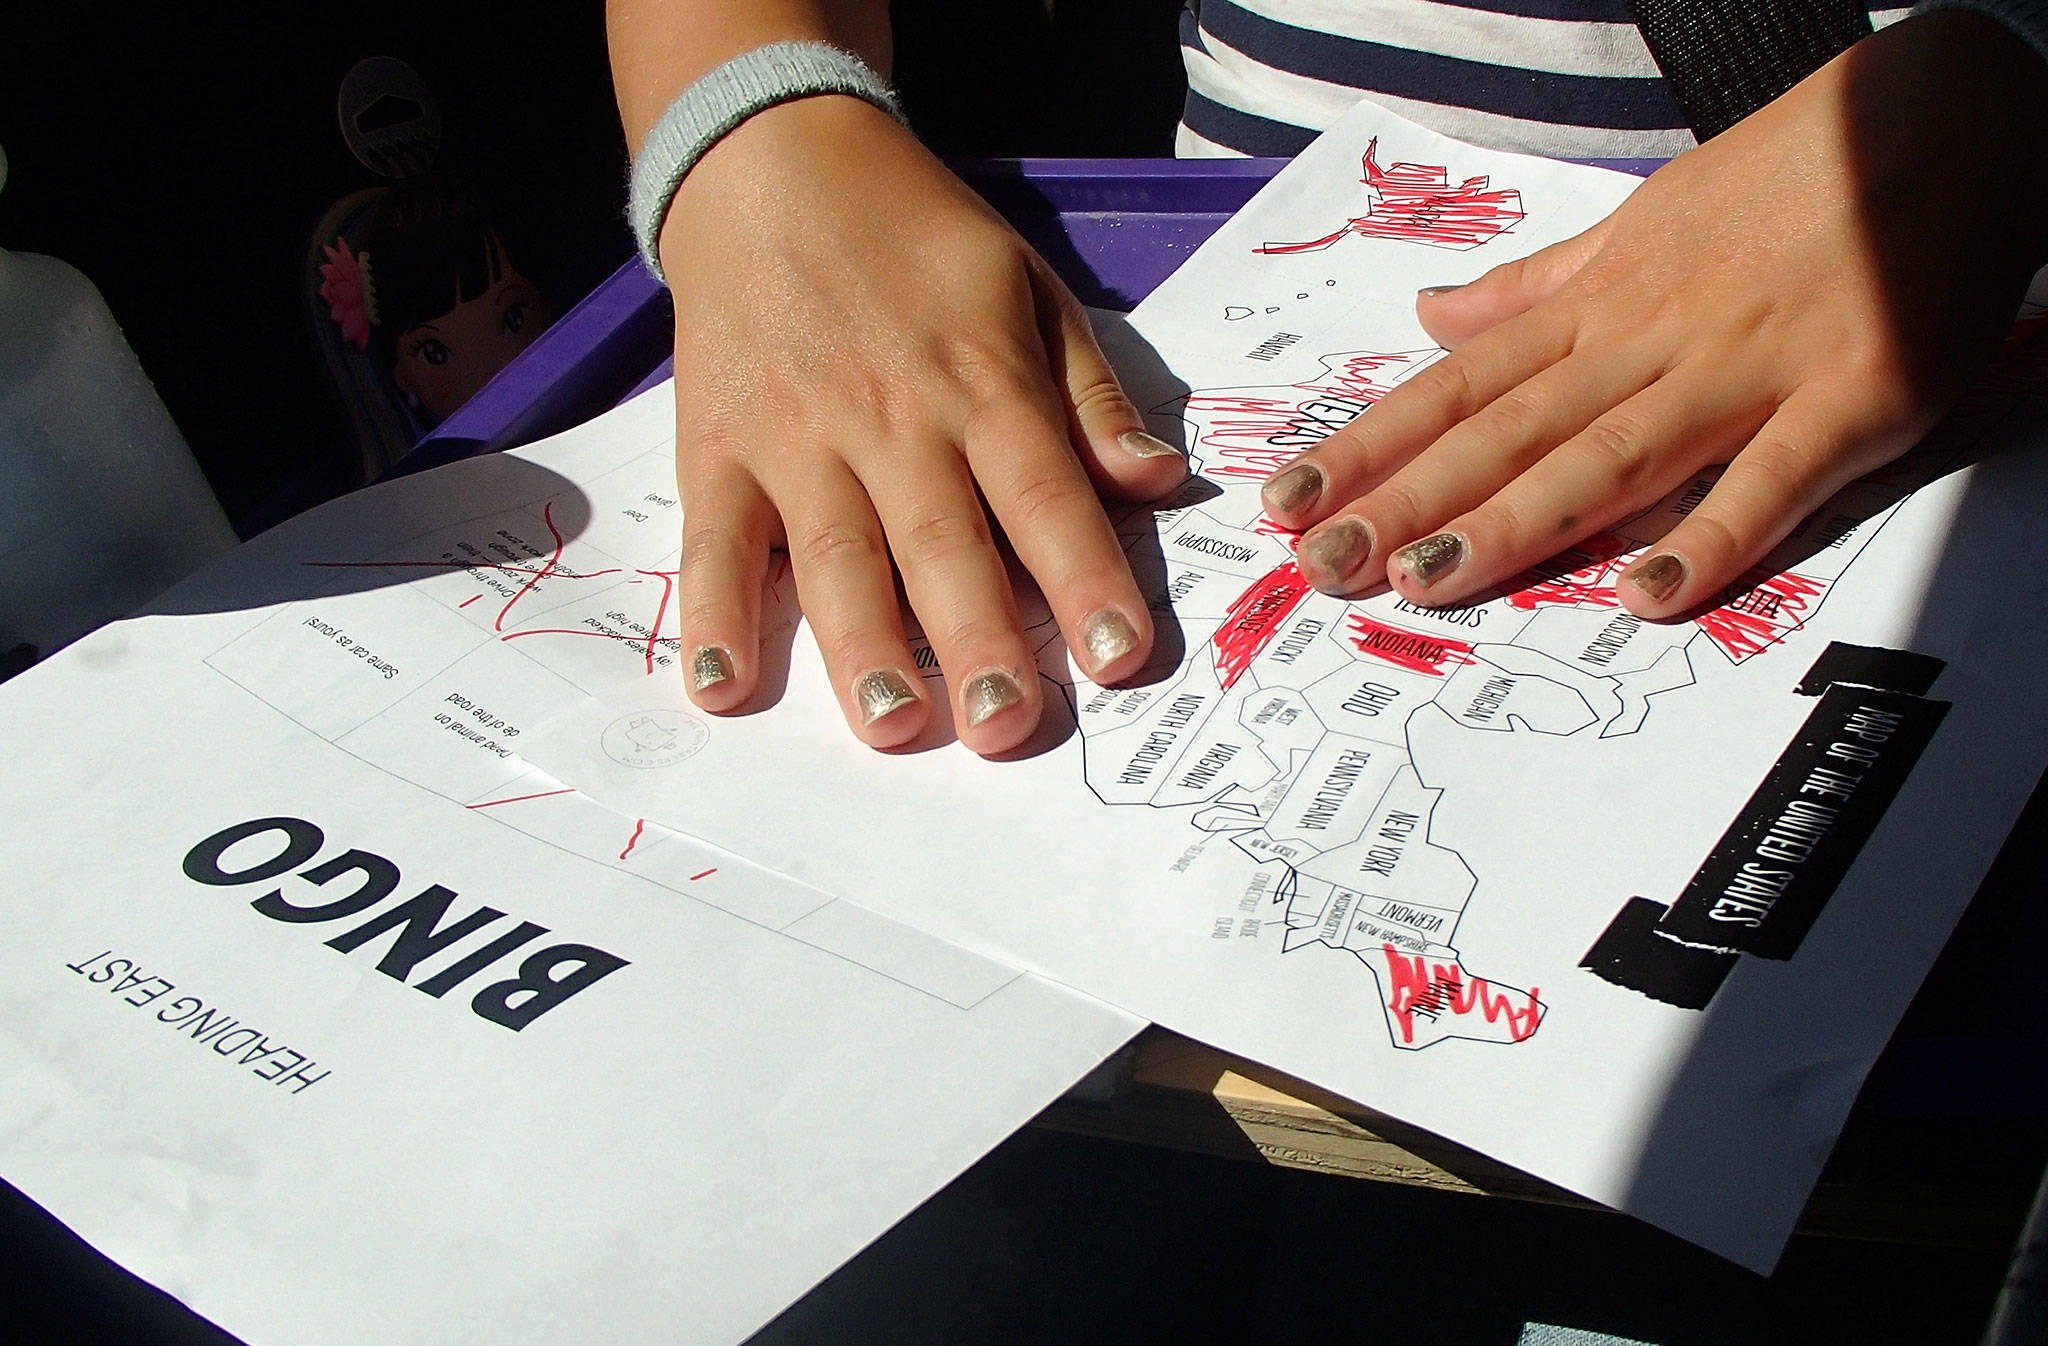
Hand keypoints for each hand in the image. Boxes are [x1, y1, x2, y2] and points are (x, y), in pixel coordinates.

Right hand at [661, 96, 1186, 751]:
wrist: (773, 160)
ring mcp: (796, 437)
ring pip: (833, 555)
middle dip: (978, 640)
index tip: (1121, 656)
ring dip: (862, 645)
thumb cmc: (917, 236)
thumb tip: (1157, 481)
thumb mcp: (1029, 287)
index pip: (1043, 495)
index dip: (1084, 577)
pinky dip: (713, 613)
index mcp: (981, 383)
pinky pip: (714, 540)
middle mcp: (891, 420)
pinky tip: (722, 686)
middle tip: (1009, 728)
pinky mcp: (718, 447)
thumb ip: (1090, 394)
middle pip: (941, 543)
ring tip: (895, 724)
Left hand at [1260, 9, 2047, 614]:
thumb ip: (1536, 287)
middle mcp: (1650, 340)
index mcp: (1599, 306)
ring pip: (1608, 454)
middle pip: (1507, 431)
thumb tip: (1432, 312)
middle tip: (1322, 565)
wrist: (1948, 116)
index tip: (1289, 500)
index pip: (1459, 386)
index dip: (1372, 445)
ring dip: (1514, 521)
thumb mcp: (1640, 222)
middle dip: (1407, 500)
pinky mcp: (1849, 398)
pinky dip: (1712, 536)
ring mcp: (1745, 369)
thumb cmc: (1788, 176)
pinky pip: (1771, 477)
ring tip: (1427, 582)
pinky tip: (1645, 596)